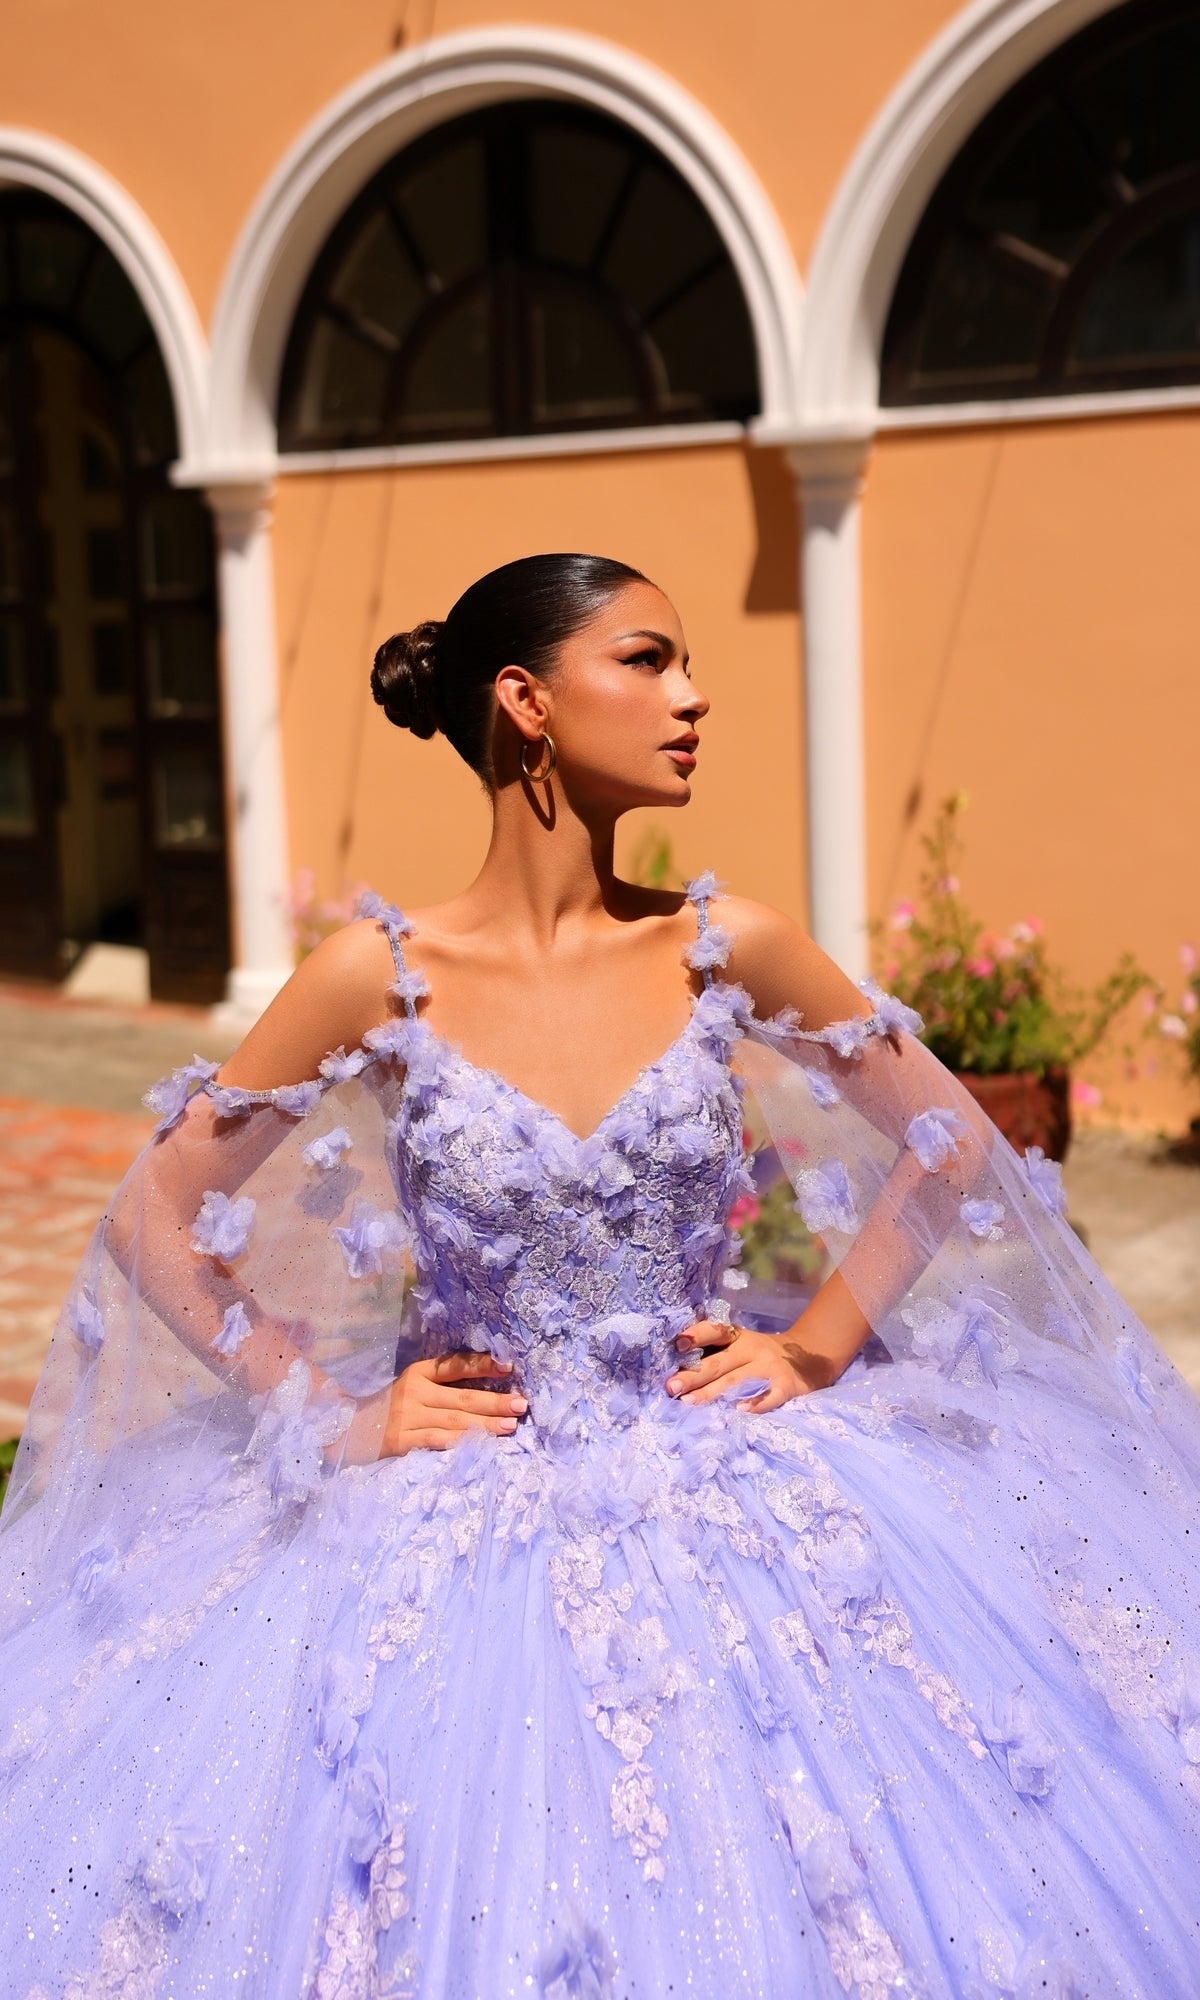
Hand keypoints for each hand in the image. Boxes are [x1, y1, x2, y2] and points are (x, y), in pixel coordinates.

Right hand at [382, 1349, 526, 1455]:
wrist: (348, 1428)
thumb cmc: (389, 1406)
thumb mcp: (411, 1386)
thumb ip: (441, 1385)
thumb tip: (486, 1387)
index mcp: (418, 1373)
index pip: (455, 1366)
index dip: (482, 1365)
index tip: (509, 1366)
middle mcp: (414, 1391)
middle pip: (462, 1397)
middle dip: (494, 1401)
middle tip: (521, 1404)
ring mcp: (408, 1417)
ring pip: (454, 1421)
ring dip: (485, 1425)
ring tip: (510, 1426)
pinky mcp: (402, 1441)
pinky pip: (437, 1441)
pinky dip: (460, 1442)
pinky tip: (480, 1445)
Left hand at [664, 1318, 845, 1413]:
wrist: (811, 1359)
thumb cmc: (762, 1357)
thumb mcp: (742, 1346)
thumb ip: (716, 1353)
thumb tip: (676, 1370)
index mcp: (738, 1338)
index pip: (716, 1332)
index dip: (698, 1335)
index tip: (679, 1344)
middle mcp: (753, 1349)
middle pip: (719, 1362)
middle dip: (693, 1375)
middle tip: (672, 1387)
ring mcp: (770, 1368)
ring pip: (738, 1381)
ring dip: (713, 1393)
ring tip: (690, 1403)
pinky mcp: (786, 1386)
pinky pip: (770, 1396)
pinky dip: (757, 1404)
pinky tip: (740, 1411)